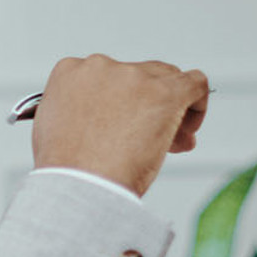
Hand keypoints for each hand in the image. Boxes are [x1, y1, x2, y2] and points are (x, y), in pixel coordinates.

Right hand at [31, 55, 209, 195]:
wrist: (81, 188)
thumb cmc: (69, 172)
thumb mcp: (58, 131)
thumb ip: (84, 114)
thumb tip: (119, 120)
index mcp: (70, 74)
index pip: (106, 77)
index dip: (122, 103)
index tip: (126, 128)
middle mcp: (100, 68)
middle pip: (139, 76)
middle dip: (148, 106)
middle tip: (152, 139)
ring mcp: (134, 77)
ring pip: (167, 79)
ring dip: (172, 107)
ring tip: (171, 142)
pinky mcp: (165, 92)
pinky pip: (195, 84)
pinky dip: (197, 103)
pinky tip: (189, 128)